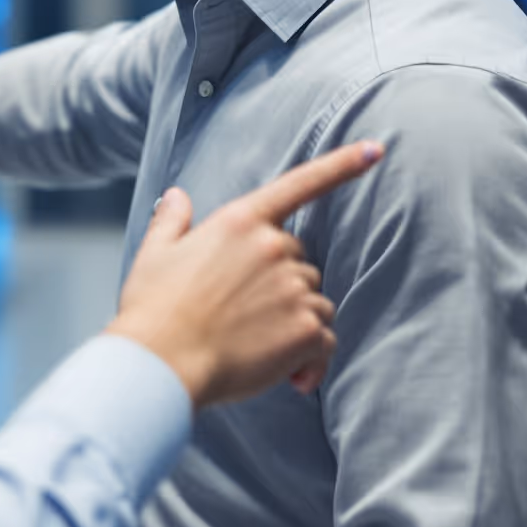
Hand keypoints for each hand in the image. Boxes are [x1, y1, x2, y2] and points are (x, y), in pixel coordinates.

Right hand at [108, 142, 383, 407]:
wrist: (160, 364)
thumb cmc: (152, 311)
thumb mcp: (153, 255)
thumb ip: (172, 221)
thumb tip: (177, 196)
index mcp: (238, 222)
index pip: (298, 185)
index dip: (341, 166)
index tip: (375, 150)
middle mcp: (272, 247)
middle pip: (301, 262)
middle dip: (282, 286)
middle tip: (246, 317)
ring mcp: (292, 288)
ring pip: (316, 302)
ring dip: (296, 324)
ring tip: (258, 348)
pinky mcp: (304, 330)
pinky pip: (326, 342)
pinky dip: (312, 362)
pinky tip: (288, 377)